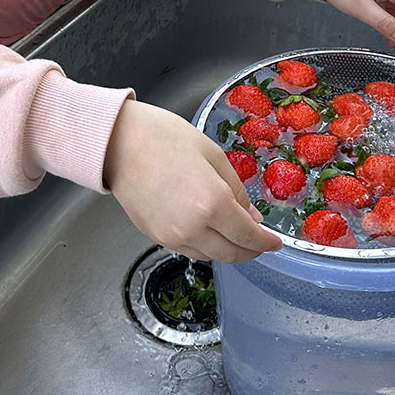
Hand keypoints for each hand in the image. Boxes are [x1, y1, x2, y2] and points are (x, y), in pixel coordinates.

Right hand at [103, 100, 281, 262]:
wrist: (119, 142)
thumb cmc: (163, 138)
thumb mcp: (212, 155)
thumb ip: (236, 189)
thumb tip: (251, 216)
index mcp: (212, 203)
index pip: (248, 236)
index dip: (266, 243)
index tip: (275, 242)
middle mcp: (193, 227)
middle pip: (231, 254)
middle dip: (250, 251)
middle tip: (260, 242)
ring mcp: (172, 236)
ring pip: (210, 257)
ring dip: (228, 251)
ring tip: (236, 236)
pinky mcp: (155, 236)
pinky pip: (189, 250)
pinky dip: (206, 247)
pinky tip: (210, 233)